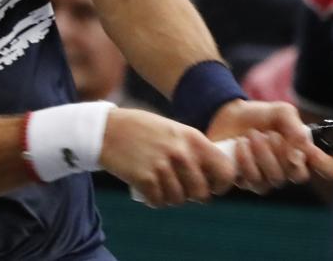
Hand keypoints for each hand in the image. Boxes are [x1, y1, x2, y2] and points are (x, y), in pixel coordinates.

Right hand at [100, 108, 235, 207]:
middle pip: (201, 193)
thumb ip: (193, 149)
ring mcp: (163, 166)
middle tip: (181, 189)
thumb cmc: (143, 130)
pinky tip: (149, 189)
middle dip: (193, 196)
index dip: (221, 185)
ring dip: (171, 197)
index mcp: (193, 138)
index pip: (225, 171)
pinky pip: (159, 202)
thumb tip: (211, 176)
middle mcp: (181, 152)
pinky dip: (154, 200)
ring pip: (179, 199)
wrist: (108, 129)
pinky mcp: (145, 179)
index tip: (212, 187)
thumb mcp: (174, 131)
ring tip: (161, 185)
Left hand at [207, 100, 332, 193]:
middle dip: (282, 152)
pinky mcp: (247, 182)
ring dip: (262, 154)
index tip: (313, 154)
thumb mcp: (281, 112)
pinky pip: (252, 181)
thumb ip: (295, 127)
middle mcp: (288, 170)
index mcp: (303, 153)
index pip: (328, 169)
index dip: (326, 166)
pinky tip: (239, 145)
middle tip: (269, 134)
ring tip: (251, 136)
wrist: (228, 116)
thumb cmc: (261, 116)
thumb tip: (301, 151)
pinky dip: (245, 160)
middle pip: (298, 176)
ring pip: (274, 179)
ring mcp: (268, 179)